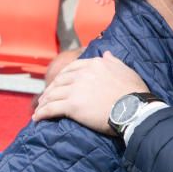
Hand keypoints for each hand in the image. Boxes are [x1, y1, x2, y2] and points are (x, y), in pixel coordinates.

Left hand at [34, 51, 148, 131]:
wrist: (135, 109)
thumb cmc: (134, 92)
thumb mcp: (126, 71)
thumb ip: (113, 61)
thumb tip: (106, 54)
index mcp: (94, 64)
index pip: (72, 68)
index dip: (63, 77)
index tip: (59, 83)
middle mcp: (82, 74)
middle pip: (60, 80)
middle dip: (51, 89)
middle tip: (46, 98)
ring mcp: (75, 90)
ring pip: (53, 94)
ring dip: (44, 102)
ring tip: (39, 109)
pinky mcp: (72, 106)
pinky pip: (51, 109)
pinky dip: (42, 113)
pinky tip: (37, 118)